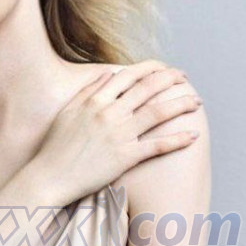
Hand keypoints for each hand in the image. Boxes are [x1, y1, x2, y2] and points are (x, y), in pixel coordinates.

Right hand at [34, 59, 202, 204]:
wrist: (50, 177)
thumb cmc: (55, 147)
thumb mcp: (67, 111)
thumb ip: (88, 91)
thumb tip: (108, 74)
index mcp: (95, 100)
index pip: (130, 75)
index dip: (152, 69)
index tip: (165, 69)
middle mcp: (109, 113)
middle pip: (148, 89)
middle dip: (171, 80)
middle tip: (185, 79)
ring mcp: (119, 134)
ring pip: (158, 113)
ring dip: (180, 104)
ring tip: (196, 102)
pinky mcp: (125, 157)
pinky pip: (157, 146)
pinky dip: (177, 140)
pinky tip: (193, 136)